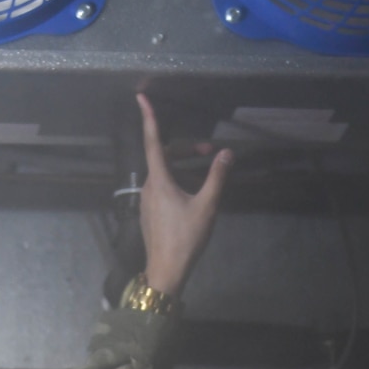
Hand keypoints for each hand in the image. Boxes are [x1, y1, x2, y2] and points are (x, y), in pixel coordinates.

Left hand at [136, 92, 233, 295]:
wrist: (166, 271)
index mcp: (159, 180)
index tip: (141, 97)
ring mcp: (147, 200)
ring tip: (207, 174)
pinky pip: (163, 187)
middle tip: (210, 152)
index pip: (153, 141)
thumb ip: (217, 177)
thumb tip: (227, 153)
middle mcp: (148, 186)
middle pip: (164, 156)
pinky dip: (178, 181)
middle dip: (186, 148)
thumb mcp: (207, 206)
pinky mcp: (149, 212)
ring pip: (164, 172)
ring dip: (184, 167)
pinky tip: (195, 194)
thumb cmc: (185, 238)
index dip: (149, 117)